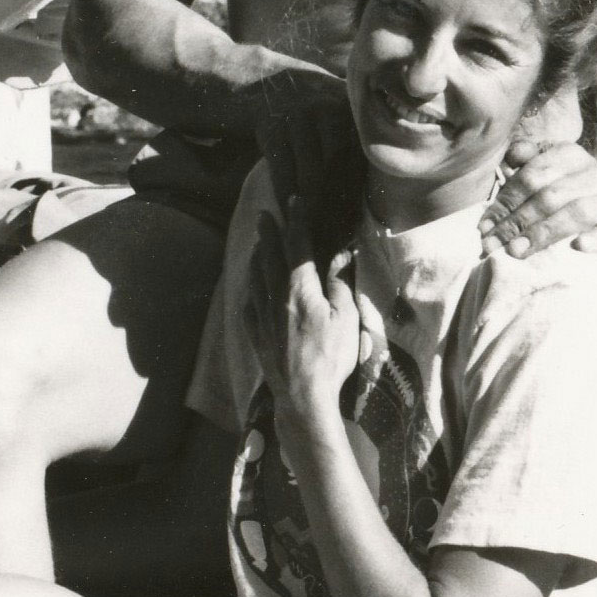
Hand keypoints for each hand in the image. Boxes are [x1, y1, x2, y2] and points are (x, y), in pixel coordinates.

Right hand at [246, 60, 358, 243]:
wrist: (259, 78)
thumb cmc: (305, 108)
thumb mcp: (335, 111)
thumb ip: (353, 144)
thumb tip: (370, 196)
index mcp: (353, 109)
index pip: (360, 162)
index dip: (354, 196)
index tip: (348, 227)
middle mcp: (331, 107)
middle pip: (338, 171)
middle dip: (332, 208)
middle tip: (328, 236)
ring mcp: (300, 112)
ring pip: (311, 174)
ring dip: (308, 208)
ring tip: (308, 229)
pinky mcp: (271, 121)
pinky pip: (282, 168)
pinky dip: (284, 194)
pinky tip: (285, 210)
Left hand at [270, 189, 363, 426]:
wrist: (302, 396)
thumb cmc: (330, 358)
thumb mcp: (346, 318)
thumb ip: (338, 284)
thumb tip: (339, 256)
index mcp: (300, 290)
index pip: (296, 246)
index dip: (296, 221)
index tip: (294, 201)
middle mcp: (276, 297)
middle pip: (269, 256)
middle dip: (268, 232)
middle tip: (265, 213)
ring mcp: (263, 317)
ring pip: (255, 277)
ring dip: (256, 255)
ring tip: (256, 241)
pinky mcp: (257, 335)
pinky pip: (249, 303)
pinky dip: (249, 287)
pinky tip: (250, 284)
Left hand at [490, 135, 596, 256]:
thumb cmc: (565, 196)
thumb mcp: (545, 174)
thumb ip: (525, 161)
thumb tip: (512, 157)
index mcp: (571, 155)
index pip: (533, 175)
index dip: (505, 201)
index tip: (484, 227)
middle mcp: (595, 172)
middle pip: (550, 195)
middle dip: (516, 222)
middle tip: (493, 245)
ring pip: (577, 212)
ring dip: (543, 233)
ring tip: (517, 251)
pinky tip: (578, 247)